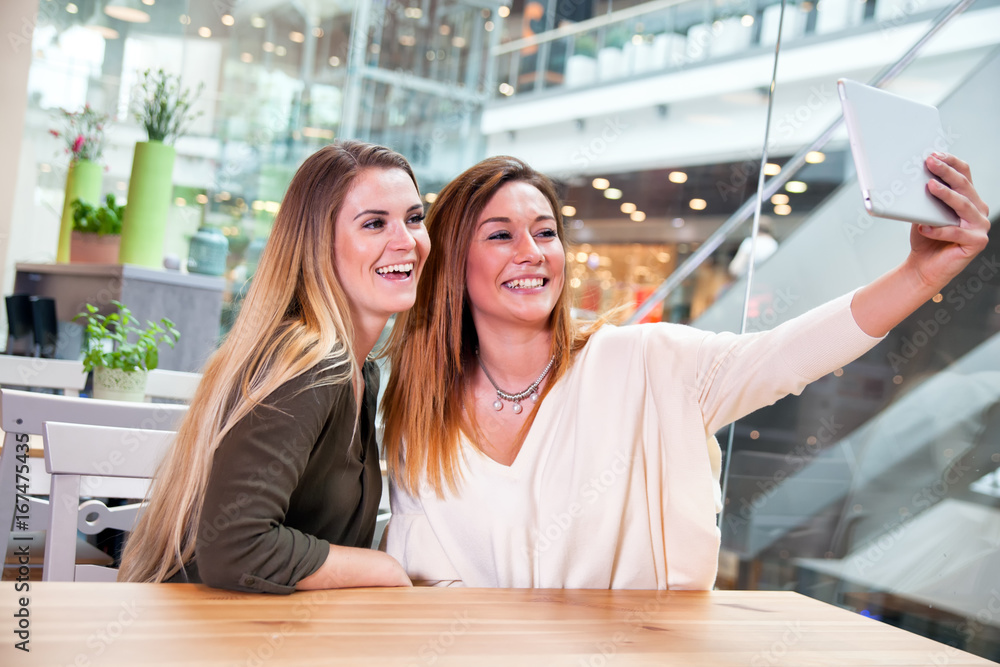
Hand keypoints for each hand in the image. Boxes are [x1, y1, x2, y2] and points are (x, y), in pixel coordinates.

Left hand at [906, 153, 989, 290]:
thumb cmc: (924, 238)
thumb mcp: (923, 212)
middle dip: (946, 172)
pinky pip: (956, 232)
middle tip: (930, 162)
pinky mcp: (977, 242)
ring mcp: (980, 226)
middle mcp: (979, 210)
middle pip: (963, 186)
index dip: (951, 162)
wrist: (923, 267)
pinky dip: (938, 230)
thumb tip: (915, 176)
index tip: (934, 154)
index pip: (964, 174)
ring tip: (929, 186)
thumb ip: (926, 197)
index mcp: (969, 199)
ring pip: (963, 205)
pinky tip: (923, 227)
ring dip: (945, 194)